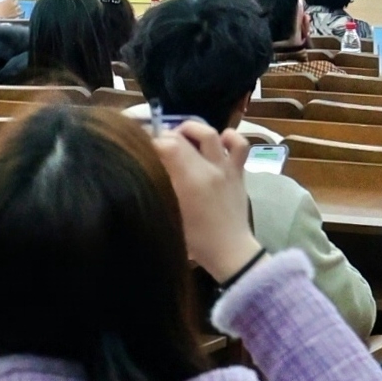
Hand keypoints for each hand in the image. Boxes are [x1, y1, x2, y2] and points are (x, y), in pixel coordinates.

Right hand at [151, 119, 264, 282]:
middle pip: (182, 137)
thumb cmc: (195, 240)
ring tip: (181, 137)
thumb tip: (146, 168)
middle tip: (157, 146)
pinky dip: (228, 136)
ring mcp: (226, 167)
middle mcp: (208, 168)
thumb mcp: (169, 215)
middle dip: (165, 136)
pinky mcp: (239, 171)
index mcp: (189, 181)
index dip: (150, 142)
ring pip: (209, 133)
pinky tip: (218, 142)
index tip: (142, 149)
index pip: (166, 145)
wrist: (230, 251)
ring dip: (191, 129)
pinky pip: (239, 144)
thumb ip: (159, 188)